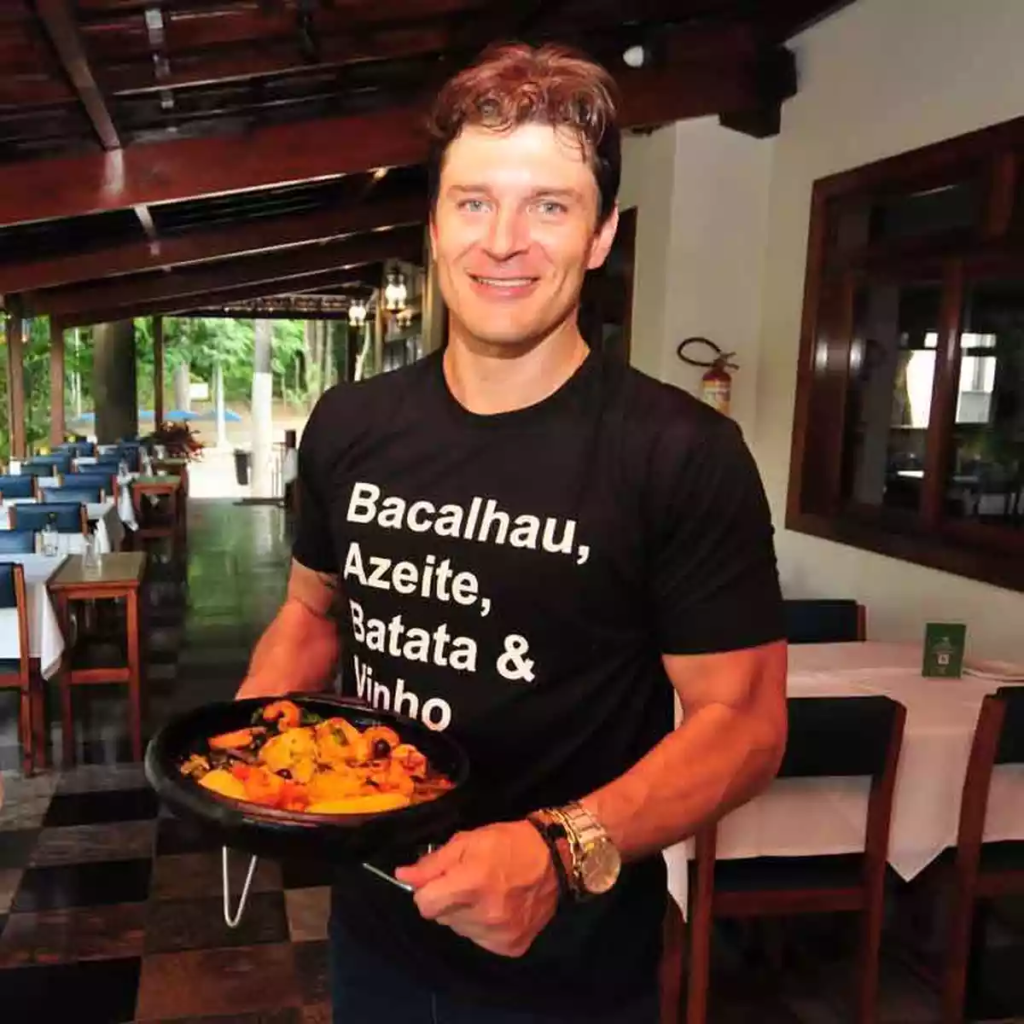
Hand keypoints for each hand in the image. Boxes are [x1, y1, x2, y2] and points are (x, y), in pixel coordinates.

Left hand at [395, 821, 559, 957]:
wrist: (555, 858)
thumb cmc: (507, 843)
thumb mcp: (467, 841)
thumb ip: (433, 863)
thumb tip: (403, 876)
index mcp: (471, 884)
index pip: (425, 905)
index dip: (427, 891)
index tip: (438, 880)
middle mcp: (485, 915)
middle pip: (442, 918)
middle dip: (446, 900)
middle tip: (467, 881)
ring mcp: (500, 934)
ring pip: (460, 930)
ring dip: (464, 914)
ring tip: (485, 894)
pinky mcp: (512, 947)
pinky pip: (480, 941)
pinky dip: (482, 927)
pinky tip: (498, 908)